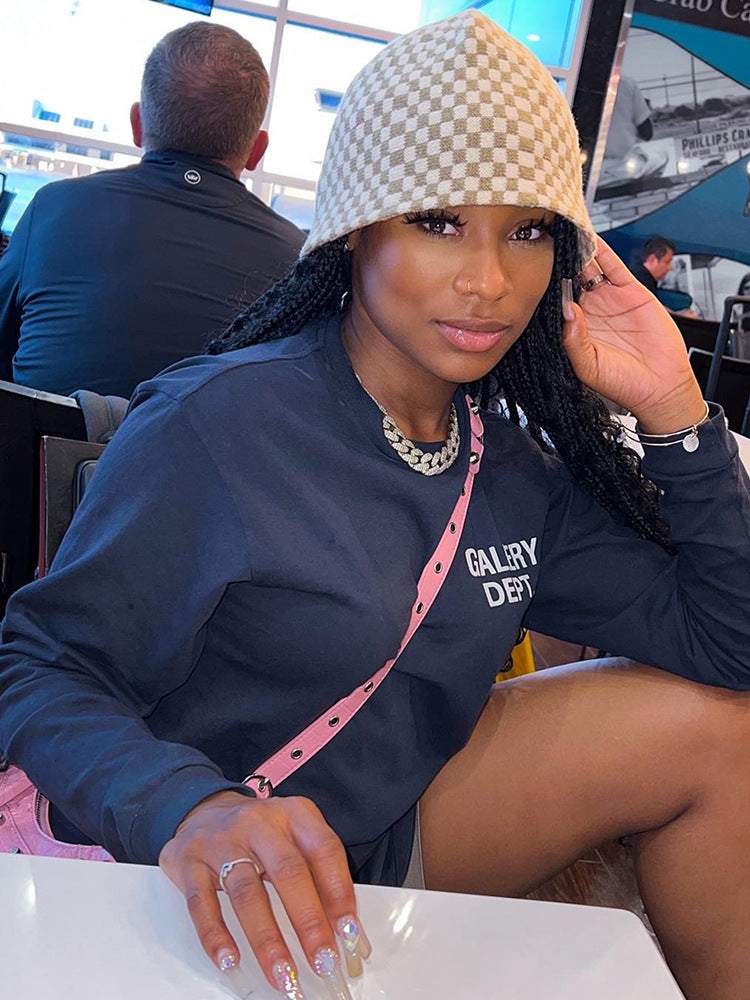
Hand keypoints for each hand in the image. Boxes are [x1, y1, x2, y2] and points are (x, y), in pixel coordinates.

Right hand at [159, 790, 370, 999]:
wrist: (204, 811)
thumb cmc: (260, 834)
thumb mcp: (295, 838)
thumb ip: (320, 878)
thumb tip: (348, 933)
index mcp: (293, 814)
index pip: (324, 849)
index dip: (340, 892)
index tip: (350, 934)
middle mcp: (259, 823)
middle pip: (287, 872)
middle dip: (308, 922)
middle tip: (323, 962)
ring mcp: (222, 842)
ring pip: (246, 892)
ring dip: (267, 939)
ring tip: (283, 975)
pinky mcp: (190, 863)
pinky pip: (201, 903)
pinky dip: (215, 936)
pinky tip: (230, 961)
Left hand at [561, 237, 705, 432]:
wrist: (659, 385)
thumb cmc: (621, 383)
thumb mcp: (588, 366)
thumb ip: (574, 339)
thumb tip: (568, 309)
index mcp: (574, 328)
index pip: (555, 300)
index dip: (546, 285)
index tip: (534, 270)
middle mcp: (589, 311)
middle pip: (569, 278)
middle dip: (558, 262)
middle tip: (545, 242)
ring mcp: (609, 299)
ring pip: (589, 268)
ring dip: (577, 252)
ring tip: (564, 234)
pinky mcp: (630, 291)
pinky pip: (613, 266)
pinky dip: (603, 251)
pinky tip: (590, 239)